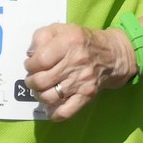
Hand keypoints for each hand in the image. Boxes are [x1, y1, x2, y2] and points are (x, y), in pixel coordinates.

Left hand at [22, 22, 136, 120]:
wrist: (112, 55)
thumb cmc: (81, 41)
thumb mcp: (60, 29)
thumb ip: (41, 37)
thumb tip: (30, 55)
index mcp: (69, 42)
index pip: (40, 60)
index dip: (29, 66)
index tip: (30, 65)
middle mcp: (76, 62)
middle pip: (41, 81)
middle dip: (31, 82)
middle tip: (33, 79)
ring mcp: (82, 81)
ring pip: (50, 97)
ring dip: (39, 95)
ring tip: (40, 90)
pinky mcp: (87, 95)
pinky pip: (66, 112)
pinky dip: (53, 114)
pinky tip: (49, 108)